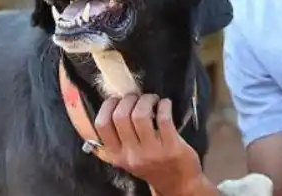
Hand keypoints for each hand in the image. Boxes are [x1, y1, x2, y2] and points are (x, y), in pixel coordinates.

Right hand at [93, 94, 209, 195]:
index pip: (102, 126)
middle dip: (129, 99)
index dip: (108, 106)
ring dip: (146, 100)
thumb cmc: (153, 166)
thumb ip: (120, 139)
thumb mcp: (130, 158)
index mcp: (117, 156)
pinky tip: (165, 104)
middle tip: (138, 97)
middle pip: (120, 116)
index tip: (117, 99)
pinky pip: (163, 118)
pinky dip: (164, 105)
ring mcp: (151, 152)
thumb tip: (116, 105)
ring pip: (140, 115)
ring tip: (152, 99)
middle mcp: (132, 155)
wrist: (179, 185)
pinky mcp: (171, 147)